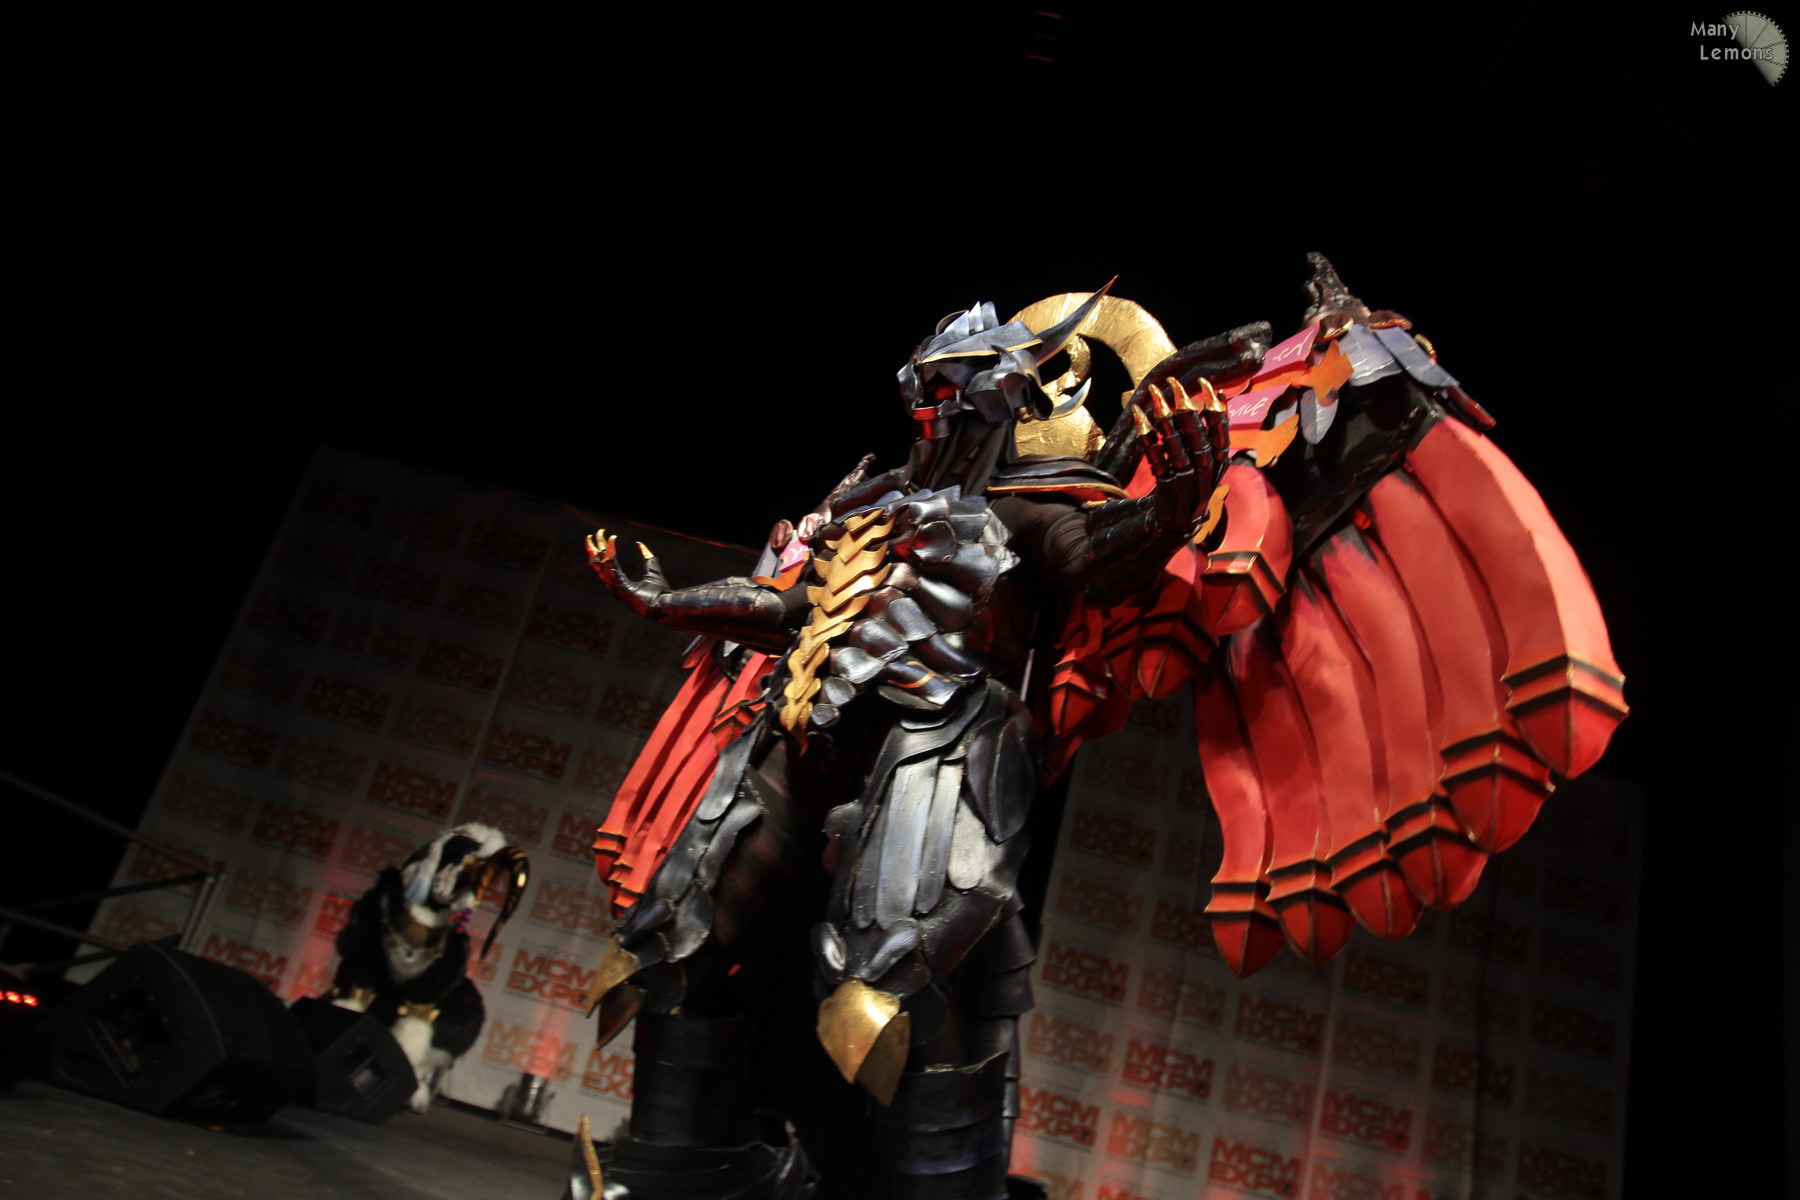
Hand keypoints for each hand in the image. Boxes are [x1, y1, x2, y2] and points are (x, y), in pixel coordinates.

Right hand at [586, 529, 669, 619]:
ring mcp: (617, 590)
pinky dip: (611, 564)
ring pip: (602, 570)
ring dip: (600, 554)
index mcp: (620, 583)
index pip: (605, 565)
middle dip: (594, 549)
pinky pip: (614, 575)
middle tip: (591, 535)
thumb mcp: (652, 570)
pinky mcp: (623, 591)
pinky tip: (607, 553)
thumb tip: (639, 543)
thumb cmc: (661, 592)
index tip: (603, 536)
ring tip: (597, 540)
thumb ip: (646, 556)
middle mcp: (615, 587)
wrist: (667, 605)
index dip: (602, 551)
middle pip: (598, 566)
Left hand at [1132, 376, 1229, 529]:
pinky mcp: (1167, 487)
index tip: (1207, 383)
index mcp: (1220, 462)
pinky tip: (1139, 417)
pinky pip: (1156, 458)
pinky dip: (1147, 437)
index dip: (1215, 408)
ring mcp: (1187, 480)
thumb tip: (1219, 396)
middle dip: (1185, 406)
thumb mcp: (1211, 461)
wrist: (1180, 523)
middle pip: (1196, 435)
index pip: (1221, 431)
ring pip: (1176, 445)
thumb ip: (1215, 433)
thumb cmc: (1194, 483)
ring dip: (1164, 417)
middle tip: (1174, 383)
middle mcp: (1206, 471)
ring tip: (1155, 394)